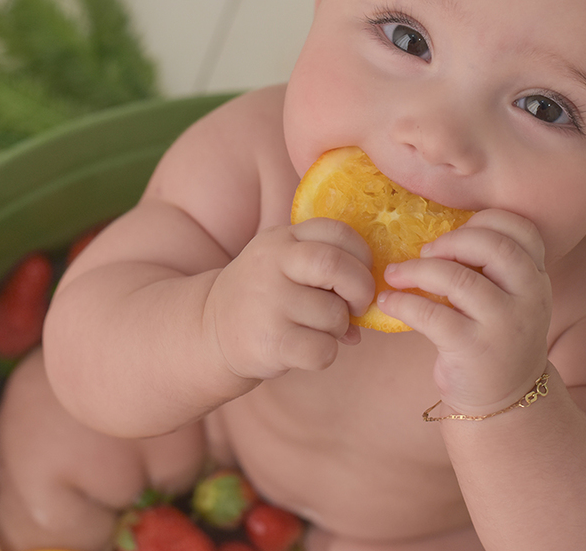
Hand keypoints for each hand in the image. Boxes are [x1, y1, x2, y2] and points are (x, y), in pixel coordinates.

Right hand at [205, 219, 374, 380]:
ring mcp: (268, 303)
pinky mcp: (269, 342)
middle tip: (358, 305)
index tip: (360, 273)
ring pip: (333, 314)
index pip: (337, 231)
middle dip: (360, 288)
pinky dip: (326, 354)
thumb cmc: (266, 295)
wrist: (210, 330)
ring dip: (339, 327)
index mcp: (282, 239)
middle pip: (334, 264)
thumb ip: (326, 266)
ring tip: (320, 329)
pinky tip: (307, 349)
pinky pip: (322, 350)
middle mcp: (271, 265)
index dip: (362, 254)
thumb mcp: (284, 264)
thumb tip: (375, 298)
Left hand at [377, 209, 551, 415]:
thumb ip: (490, 266)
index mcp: (537, 278)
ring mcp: (504, 326)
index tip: (454, 232)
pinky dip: (403, 303)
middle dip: (451, 240)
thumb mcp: (509, 299)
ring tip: (394, 274)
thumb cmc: (496, 338)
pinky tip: (388, 302)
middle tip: (424, 251)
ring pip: (458, 279)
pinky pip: (432, 315)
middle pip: (493, 246)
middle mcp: (529, 299)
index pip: (522, 230)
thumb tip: (436, 231)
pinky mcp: (474, 350)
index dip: (484, 220)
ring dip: (417, 270)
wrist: (505, 401)